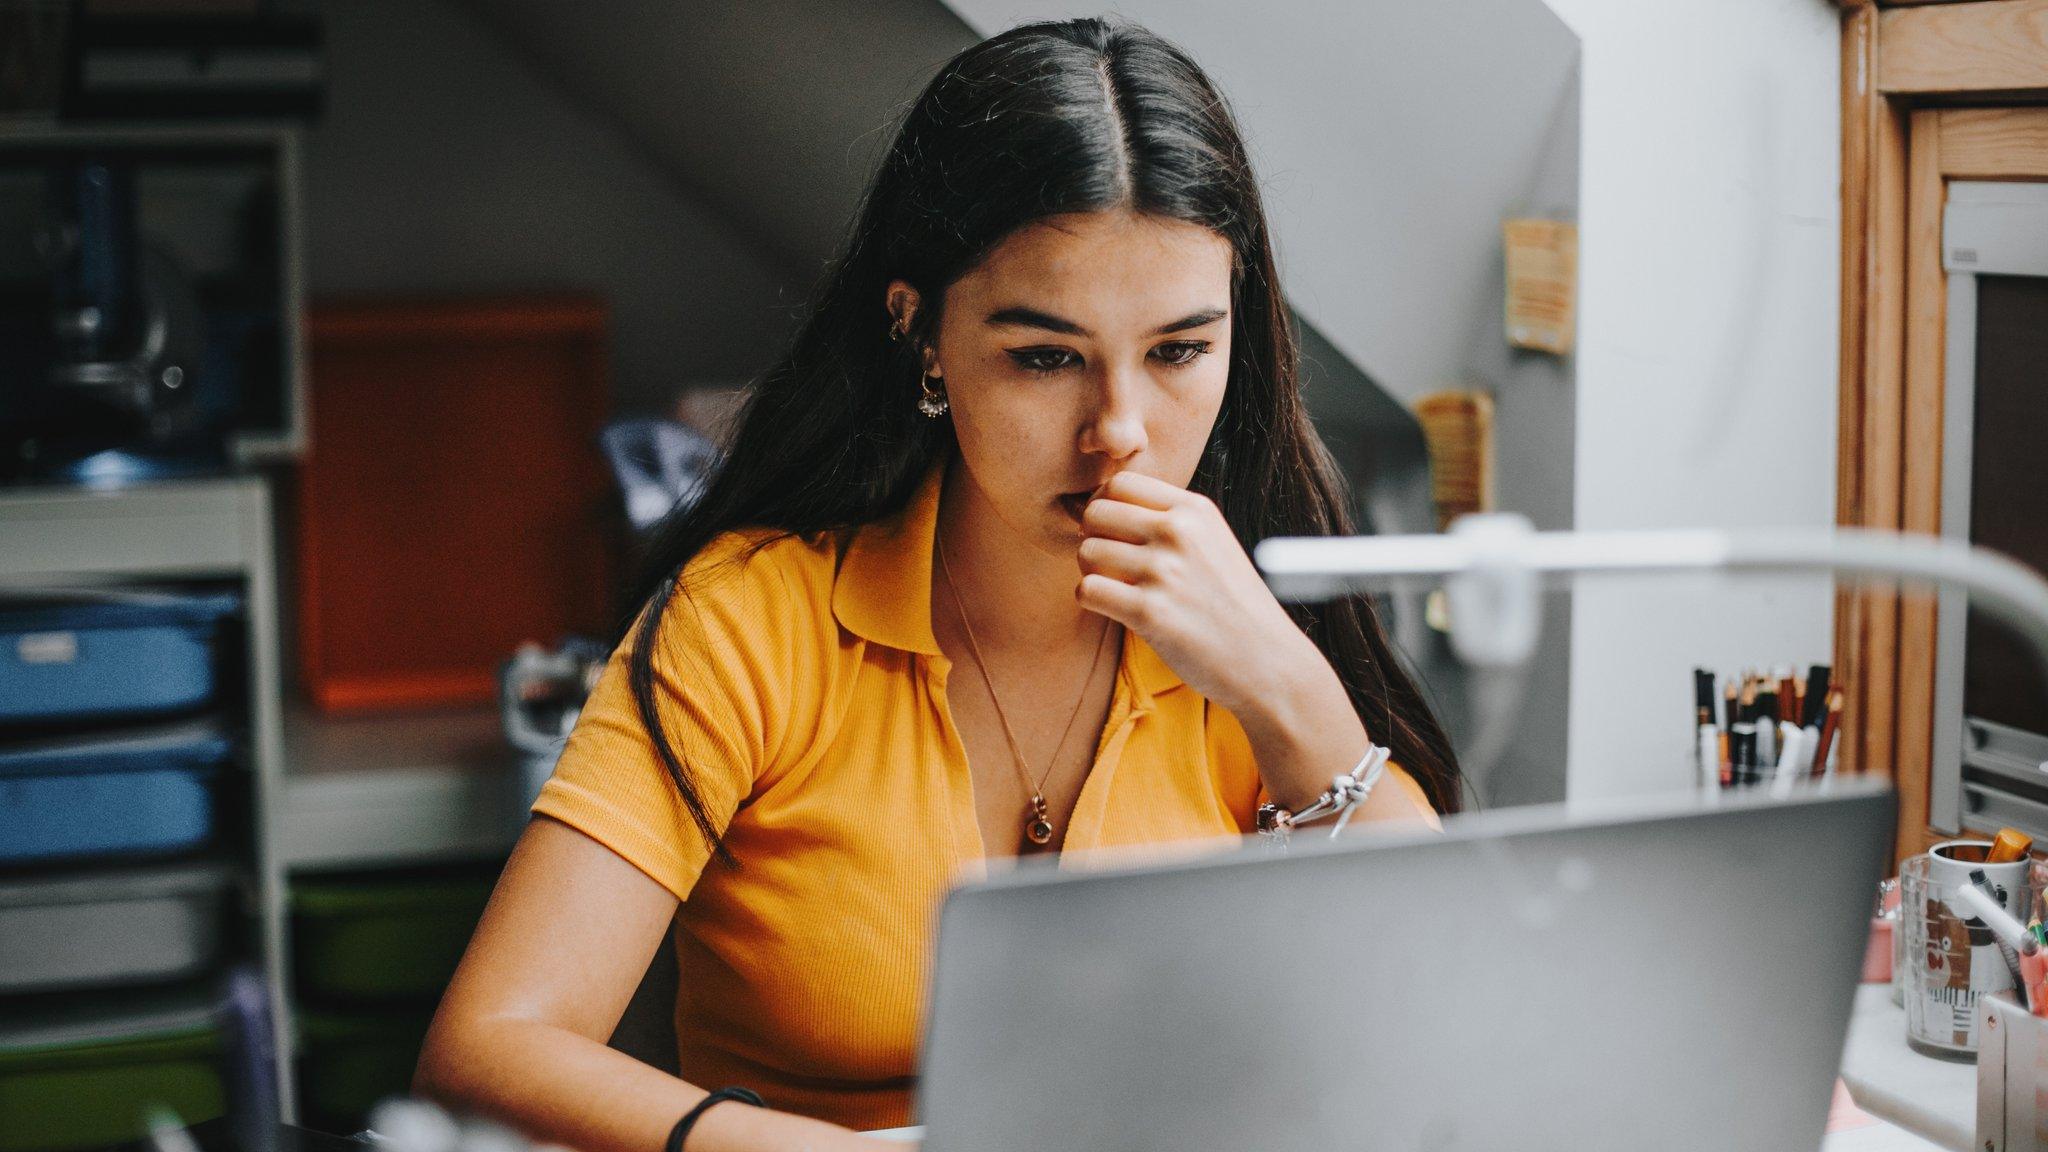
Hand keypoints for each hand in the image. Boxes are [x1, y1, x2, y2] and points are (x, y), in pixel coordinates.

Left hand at [1074, 472, 1320, 714]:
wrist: (1266, 659)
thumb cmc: (1235, 605)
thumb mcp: (1215, 541)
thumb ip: (1173, 521)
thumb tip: (1108, 507)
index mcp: (1195, 510)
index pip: (1120, 483)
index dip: (1102, 504)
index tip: (1108, 528)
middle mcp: (1178, 533)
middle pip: (1095, 513)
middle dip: (1090, 536)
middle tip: (1105, 561)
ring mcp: (1163, 571)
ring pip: (1086, 552)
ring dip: (1090, 571)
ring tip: (1113, 586)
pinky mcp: (1149, 612)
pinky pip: (1087, 591)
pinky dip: (1090, 600)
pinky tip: (1112, 608)